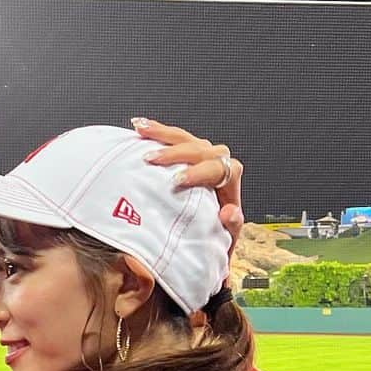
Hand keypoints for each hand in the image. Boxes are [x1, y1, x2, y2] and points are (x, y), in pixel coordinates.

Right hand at [130, 118, 243, 275]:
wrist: (205, 242)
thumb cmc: (213, 240)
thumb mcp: (225, 239)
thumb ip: (231, 226)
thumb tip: (230, 211)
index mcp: (230, 183)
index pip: (219, 168)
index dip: (199, 172)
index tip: (177, 181)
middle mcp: (217, 164)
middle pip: (200, 148)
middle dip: (174, 153)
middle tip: (151, 159)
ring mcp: (201, 157)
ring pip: (185, 138)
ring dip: (161, 135)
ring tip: (140, 131)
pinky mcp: (185, 156)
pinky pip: (173, 139)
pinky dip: (156, 133)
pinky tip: (139, 128)